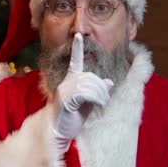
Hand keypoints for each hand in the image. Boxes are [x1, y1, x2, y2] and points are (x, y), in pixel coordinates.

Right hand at [51, 33, 113, 151]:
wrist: (57, 131)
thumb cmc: (72, 117)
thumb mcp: (88, 103)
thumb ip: (97, 91)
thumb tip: (110, 81)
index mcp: (71, 80)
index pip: (75, 61)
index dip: (77, 48)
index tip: (78, 35)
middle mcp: (67, 82)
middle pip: (91, 76)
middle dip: (102, 88)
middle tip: (104, 100)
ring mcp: (65, 89)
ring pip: (91, 84)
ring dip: (102, 95)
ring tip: (101, 104)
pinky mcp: (66, 98)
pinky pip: (86, 93)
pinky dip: (97, 98)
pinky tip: (98, 105)